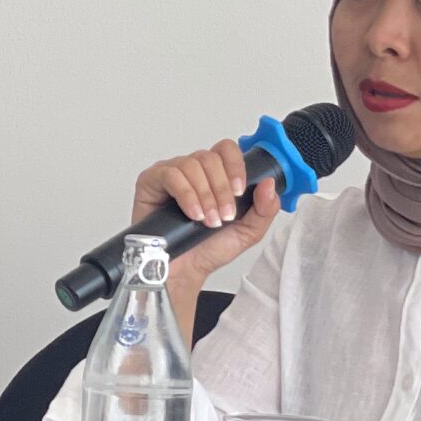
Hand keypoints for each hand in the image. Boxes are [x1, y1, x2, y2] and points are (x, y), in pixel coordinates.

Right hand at [133, 140, 280, 288]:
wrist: (185, 271)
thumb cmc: (210, 250)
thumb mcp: (248, 231)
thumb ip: (265, 209)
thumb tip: (269, 184)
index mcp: (215, 175)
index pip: (226, 149)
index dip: (235, 166)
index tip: (240, 191)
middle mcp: (193, 170)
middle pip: (210, 158)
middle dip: (221, 189)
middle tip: (224, 215)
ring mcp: (171, 173)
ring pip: (192, 165)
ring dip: (205, 195)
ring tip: (207, 220)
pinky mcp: (151, 181)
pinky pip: (171, 175)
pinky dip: (186, 195)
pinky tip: (192, 213)